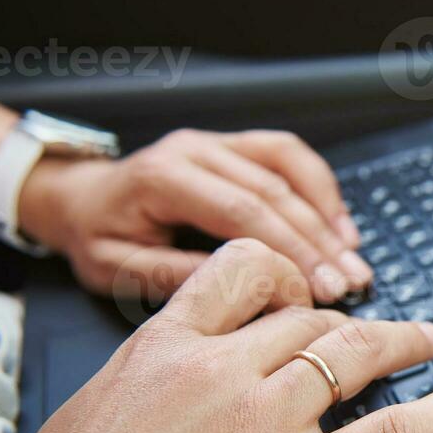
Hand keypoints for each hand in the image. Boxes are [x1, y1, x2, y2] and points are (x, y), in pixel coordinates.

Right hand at [0, 239, 432, 432]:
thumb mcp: (89, 427)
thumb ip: (145, 399)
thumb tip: (175, 409)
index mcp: (159, 350)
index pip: (242, 274)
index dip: (288, 276)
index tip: (307, 293)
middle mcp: (218, 371)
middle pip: (309, 319)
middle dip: (352, 322)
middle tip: (381, 333)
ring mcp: (262, 424)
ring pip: (355, 355)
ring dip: (405, 344)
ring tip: (430, 344)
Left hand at [17, 128, 371, 302]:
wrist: (78, 199)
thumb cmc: (95, 236)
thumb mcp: (115, 269)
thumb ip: (172, 275)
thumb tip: (239, 289)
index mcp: (163, 177)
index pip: (242, 211)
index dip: (289, 250)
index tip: (319, 289)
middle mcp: (194, 149)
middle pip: (274, 190)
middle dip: (318, 241)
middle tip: (350, 282)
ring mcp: (217, 143)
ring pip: (289, 167)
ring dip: (328, 213)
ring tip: (354, 256)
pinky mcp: (234, 147)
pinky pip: (287, 156)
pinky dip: (320, 188)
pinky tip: (340, 224)